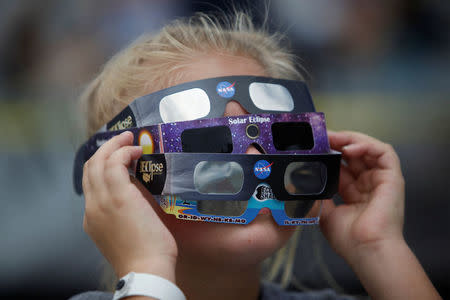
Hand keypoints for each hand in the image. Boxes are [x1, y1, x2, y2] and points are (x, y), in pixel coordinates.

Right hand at [82, 131, 176, 279]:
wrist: (145, 269)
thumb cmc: (144, 255)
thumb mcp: (125, 231)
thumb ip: (124, 212)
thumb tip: (135, 193)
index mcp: (93, 217)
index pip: (91, 182)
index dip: (102, 164)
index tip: (117, 155)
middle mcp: (92, 207)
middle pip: (90, 168)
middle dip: (105, 149)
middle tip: (122, 140)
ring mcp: (102, 201)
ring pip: (98, 162)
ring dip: (113, 145)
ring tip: (128, 139)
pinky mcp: (118, 196)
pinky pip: (114, 164)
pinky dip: (123, 152)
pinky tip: (135, 151)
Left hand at [320, 131, 404, 262]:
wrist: (366, 249)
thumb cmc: (348, 238)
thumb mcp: (325, 211)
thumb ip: (317, 194)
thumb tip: (303, 179)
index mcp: (353, 192)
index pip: (340, 165)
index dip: (327, 154)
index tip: (312, 147)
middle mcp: (367, 183)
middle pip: (353, 154)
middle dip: (336, 143)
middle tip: (320, 138)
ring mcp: (380, 179)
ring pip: (368, 149)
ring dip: (349, 140)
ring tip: (332, 139)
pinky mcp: (392, 177)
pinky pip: (384, 152)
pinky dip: (366, 145)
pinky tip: (349, 148)